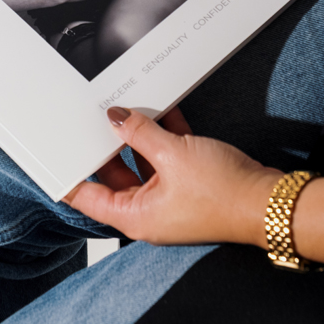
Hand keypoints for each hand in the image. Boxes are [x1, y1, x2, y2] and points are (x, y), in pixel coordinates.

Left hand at [64, 106, 281, 247]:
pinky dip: (163, 135)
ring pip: (143, 161)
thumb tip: (116, 118)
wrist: (268, 200)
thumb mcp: (172, 155)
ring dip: (139, 135)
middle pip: (115, 175)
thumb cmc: (224, 195)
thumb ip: (140, 133)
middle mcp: (150, 210)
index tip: (54, 159)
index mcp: (136, 216)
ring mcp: (170, 196)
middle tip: (93, 118)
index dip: (69, 178)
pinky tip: (161, 111)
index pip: (88, 198)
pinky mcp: (190, 182)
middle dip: (107, 145)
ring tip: (128, 108)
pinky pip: (167, 156)